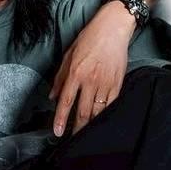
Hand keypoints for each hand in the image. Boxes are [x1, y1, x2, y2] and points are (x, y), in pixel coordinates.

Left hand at [49, 1, 131, 136]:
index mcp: (76, 73)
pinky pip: (111, 105)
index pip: (66, 101)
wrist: (113, 28)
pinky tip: (102, 122)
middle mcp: (90, 80)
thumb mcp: (68, 55)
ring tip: (86, 136)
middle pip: (82, 111)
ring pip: (97, 111)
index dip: (60, 119)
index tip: (57, 132)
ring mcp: (105, 83)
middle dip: (76, 129)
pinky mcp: (118, 83)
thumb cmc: (89, 39)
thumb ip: (60, 77)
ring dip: (91, 125)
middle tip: (72, 141)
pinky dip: (106, 115)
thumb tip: (52, 96)